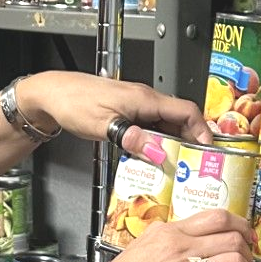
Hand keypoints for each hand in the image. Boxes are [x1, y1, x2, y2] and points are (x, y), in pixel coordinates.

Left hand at [17, 71, 211, 164]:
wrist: (52, 94)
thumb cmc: (73, 102)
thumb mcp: (104, 125)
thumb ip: (131, 138)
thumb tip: (157, 150)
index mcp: (145, 99)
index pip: (186, 110)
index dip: (202, 130)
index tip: (208, 151)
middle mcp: (145, 100)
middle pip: (180, 120)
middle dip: (191, 142)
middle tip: (195, 165)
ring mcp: (136, 106)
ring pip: (166, 125)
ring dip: (173, 144)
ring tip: (176, 167)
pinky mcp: (128, 113)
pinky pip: (151, 128)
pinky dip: (156, 143)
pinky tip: (152, 158)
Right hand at [65, 210, 256, 261]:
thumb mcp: (141, 248)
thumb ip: (167, 241)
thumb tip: (187, 241)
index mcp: (167, 231)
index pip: (214, 216)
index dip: (237, 222)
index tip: (242, 230)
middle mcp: (179, 244)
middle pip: (229, 232)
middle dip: (246, 243)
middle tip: (249, 251)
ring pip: (233, 254)